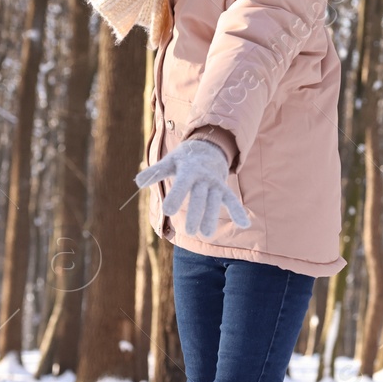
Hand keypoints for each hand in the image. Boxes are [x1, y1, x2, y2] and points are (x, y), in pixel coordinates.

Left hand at [135, 139, 249, 237]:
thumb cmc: (184, 158)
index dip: (176, 196)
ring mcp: (215, 183)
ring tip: (205, 234)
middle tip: (189, 231)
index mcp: (189, 169)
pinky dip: (238, 211)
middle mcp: (204, 177)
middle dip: (196, 213)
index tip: (167, 211)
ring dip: (211, 217)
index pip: (183, 184)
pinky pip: (231, 199)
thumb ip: (154, 172)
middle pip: (200, 196)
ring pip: (214, 201)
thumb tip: (137, 182)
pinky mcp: (222, 188)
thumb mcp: (169, 162)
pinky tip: (244, 224)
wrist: (208, 147)